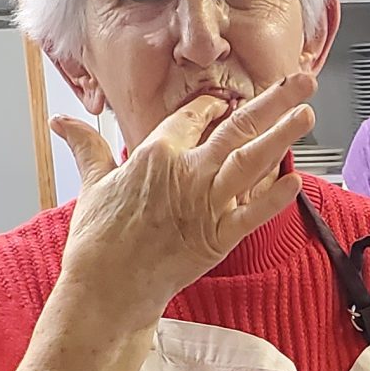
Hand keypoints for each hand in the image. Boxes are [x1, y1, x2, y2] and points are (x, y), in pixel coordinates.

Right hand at [53, 72, 316, 328]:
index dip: (214, 104)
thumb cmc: (97, 239)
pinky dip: (276, 196)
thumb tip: (62, 121)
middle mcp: (187, 173)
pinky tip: (297, 177)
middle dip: (272, 103)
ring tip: (307, 113)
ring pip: (252, 161)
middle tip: (301, 82)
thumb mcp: (92, 184)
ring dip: (283, 136)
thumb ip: (87, 148)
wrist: (107, 288)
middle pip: (237, 128)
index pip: (194, 116)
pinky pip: (254, 213)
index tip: (230, 97)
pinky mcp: (218, 237)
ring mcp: (206, 204)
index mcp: (156, 154)